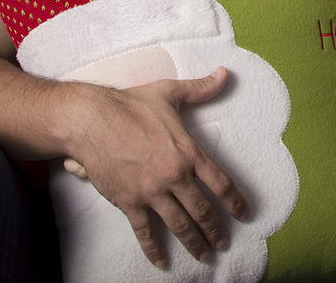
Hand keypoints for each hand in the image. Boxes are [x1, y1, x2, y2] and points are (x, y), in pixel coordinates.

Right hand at [63, 67, 249, 268]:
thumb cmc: (130, 104)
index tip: (245, 214)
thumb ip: (200, 89)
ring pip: (179, 225)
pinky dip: (154, 249)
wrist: (90, 119)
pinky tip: (162, 262)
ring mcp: (151, 192)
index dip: (236, 202)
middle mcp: (174, 176)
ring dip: (194, 243)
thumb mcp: (170, 93)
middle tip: (224, 243)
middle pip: (202, 211)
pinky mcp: (129, 202)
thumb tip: (225, 74)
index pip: (220, 183)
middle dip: (216, 230)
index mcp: (188, 152)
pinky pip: (145, 232)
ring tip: (205, 255)